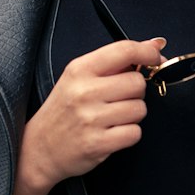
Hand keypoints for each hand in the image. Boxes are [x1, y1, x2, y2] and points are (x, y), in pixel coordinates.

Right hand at [21, 37, 165, 189]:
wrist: (39, 149)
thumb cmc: (63, 111)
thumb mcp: (80, 78)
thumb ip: (117, 61)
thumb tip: (155, 45)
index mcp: (80, 70)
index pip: (124, 50)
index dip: (148, 53)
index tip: (155, 60)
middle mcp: (84, 92)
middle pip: (137, 82)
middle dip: (135, 92)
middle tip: (119, 99)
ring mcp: (91, 119)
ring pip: (139, 109)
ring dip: (133, 115)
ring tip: (113, 118)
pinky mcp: (98, 144)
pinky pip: (135, 133)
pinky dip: (129, 134)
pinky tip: (112, 133)